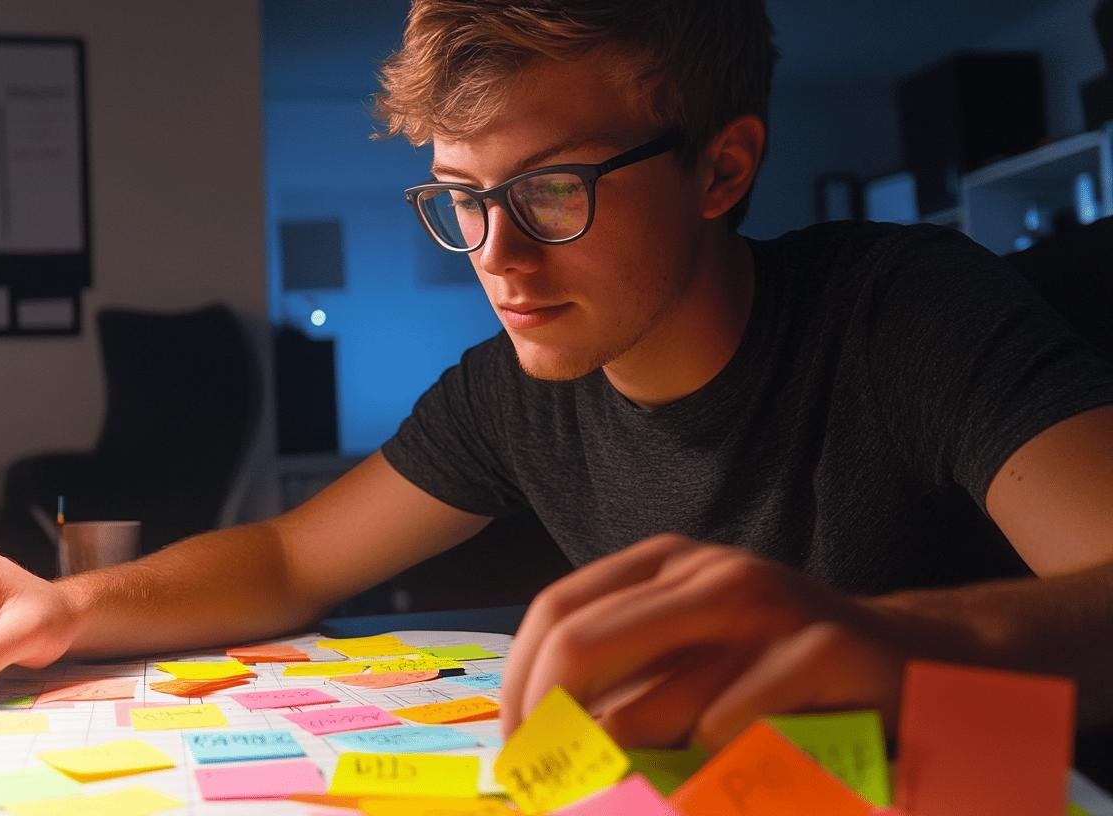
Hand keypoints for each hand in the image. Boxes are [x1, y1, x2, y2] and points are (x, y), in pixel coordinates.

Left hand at [500, 534, 915, 749]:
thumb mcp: (693, 661)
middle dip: (548, 729)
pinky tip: (745, 773)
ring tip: (651, 799)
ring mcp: (769, 605)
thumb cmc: (780, 671)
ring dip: (638, 775)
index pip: (555, 612)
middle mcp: (708, 572)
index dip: (517, 685)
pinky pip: (733, 729)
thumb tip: (534, 739)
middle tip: (547, 789)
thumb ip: (623, 684)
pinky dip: (723, 769)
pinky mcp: (827, 651)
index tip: (511, 750)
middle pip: (579, 645)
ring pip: (653, 706)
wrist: (913, 663)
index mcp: (666, 563)